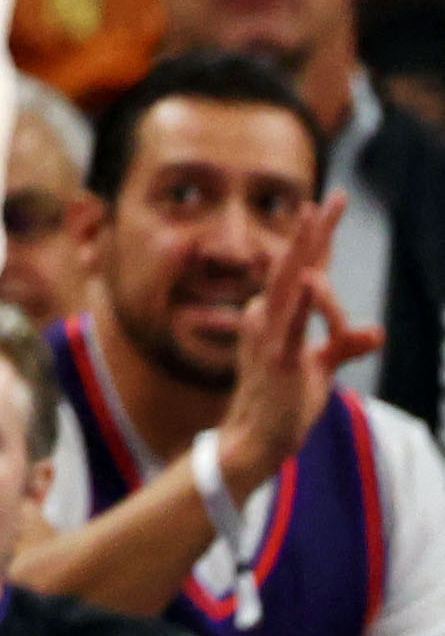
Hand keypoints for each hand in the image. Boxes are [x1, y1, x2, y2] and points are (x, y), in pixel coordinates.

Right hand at [218, 198, 381, 491]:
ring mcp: (267, 333)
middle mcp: (265, 314)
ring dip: (302, 249)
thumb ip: (345, 345)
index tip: (328, 205)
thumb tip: (378, 331)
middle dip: (314, 230)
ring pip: (288, 282)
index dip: (317, 238)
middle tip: (333, 198)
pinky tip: (308, 279)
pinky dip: (301, 302)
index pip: (302, 270)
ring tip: (313, 219)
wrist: (256, 437)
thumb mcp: (320, 367)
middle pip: (294, 264)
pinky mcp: (276, 357)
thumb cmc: (284, 401)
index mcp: (274, 313)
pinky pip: (291, 325)